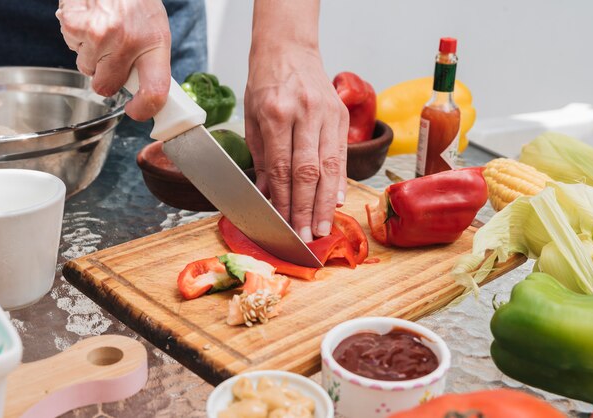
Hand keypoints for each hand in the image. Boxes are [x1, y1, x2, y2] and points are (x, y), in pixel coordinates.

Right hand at [55, 0, 170, 119]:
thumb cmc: (138, 4)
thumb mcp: (157, 33)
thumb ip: (151, 66)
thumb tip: (147, 97)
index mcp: (153, 46)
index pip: (154, 91)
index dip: (145, 109)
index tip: (137, 111)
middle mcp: (125, 42)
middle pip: (106, 87)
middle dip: (108, 77)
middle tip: (115, 57)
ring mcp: (97, 35)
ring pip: (86, 69)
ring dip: (93, 56)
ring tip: (104, 32)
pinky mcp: (74, 25)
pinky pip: (72, 48)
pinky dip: (80, 39)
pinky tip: (92, 22)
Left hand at [245, 45, 348, 241]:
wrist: (289, 48)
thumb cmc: (266, 82)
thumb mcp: (251, 117)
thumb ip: (260, 158)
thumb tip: (267, 196)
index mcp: (276, 112)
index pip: (281, 167)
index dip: (284, 201)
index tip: (284, 224)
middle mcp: (304, 113)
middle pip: (308, 171)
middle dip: (306, 209)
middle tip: (306, 236)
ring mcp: (327, 114)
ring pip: (329, 167)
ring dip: (326, 203)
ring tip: (323, 228)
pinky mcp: (341, 116)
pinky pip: (341, 154)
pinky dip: (339, 181)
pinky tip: (337, 201)